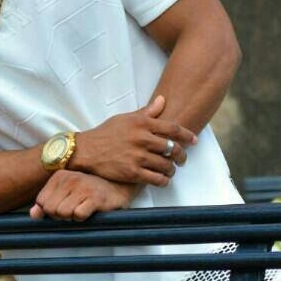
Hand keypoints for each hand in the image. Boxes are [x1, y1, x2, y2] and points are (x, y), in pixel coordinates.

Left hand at [29, 170, 138, 220]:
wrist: (118, 187)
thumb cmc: (89, 192)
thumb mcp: (66, 194)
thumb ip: (47, 203)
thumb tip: (33, 214)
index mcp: (59, 176)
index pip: (41, 202)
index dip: (51, 210)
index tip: (65, 205)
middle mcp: (69, 178)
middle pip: (51, 209)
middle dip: (60, 215)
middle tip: (75, 208)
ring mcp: (83, 187)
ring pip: (63, 213)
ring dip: (72, 217)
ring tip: (83, 208)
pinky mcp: (96, 197)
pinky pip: (79, 215)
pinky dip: (83, 218)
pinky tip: (91, 210)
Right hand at [70, 95, 196, 186]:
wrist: (87, 150)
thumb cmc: (106, 133)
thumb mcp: (126, 118)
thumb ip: (146, 111)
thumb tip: (162, 100)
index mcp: (142, 123)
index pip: (173, 129)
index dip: (187, 136)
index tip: (194, 140)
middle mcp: (142, 139)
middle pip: (172, 149)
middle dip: (181, 155)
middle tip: (182, 159)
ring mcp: (137, 156)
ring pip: (166, 166)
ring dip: (172, 170)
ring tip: (170, 170)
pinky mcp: (132, 172)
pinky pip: (156, 179)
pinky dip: (163, 180)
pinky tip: (162, 179)